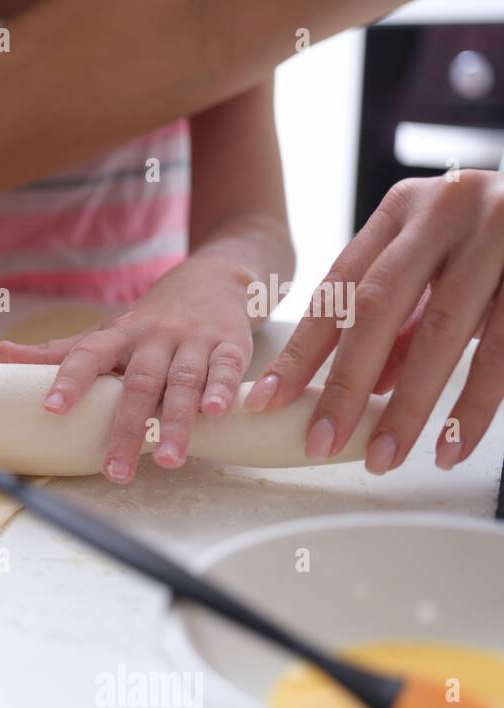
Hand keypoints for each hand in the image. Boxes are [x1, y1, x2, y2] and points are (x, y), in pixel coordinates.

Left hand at [0, 266, 254, 482]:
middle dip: (127, 428)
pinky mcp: (230, 345)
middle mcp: (154, 336)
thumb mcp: (104, 334)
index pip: (88, 355)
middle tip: (115, 471)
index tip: (52, 409)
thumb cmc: (147, 323)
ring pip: (182, 381)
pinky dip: (222, 390)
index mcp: (118, 334)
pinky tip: (214, 414)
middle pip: (138, 383)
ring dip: (176, 422)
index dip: (70, 380)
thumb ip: (58, 352)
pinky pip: (226, 368)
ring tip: (167, 460)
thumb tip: (2, 354)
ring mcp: (193, 340)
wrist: (212, 281)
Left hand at [244, 171, 503, 472]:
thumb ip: (401, 318)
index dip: (300, 350)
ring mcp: (499, 235)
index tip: (267, 401)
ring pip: (441, 334)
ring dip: (409, 407)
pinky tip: (449, 447)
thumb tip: (369, 385)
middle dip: (344, 383)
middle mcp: (445, 211)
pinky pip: (501, 351)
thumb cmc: (494, 241)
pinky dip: (473, 407)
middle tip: (320, 441)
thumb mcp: (437, 263)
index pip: (338, 289)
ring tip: (385, 458)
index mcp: (402, 209)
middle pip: (377, 309)